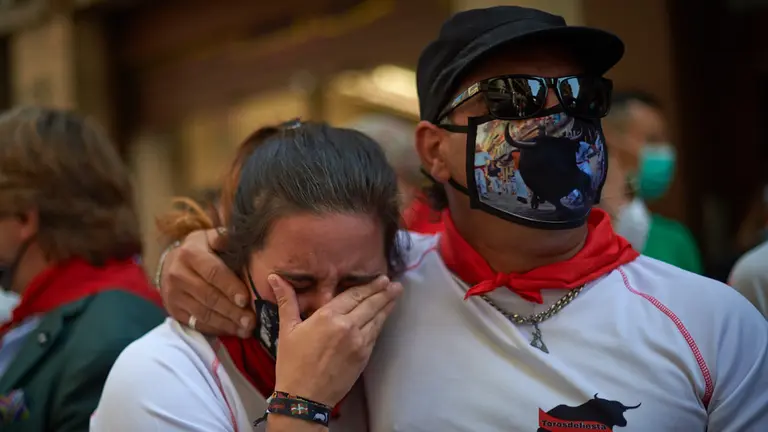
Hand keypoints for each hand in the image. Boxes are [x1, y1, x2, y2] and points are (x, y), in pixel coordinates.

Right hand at [160, 229, 255, 336]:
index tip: (246, 299)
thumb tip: (240, 237)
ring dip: (227, 323)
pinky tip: (232, 330)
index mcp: (190, 254)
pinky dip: (216, 329)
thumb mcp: (210, 237)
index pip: (213, 272)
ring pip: (203, 313)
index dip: (230, 287)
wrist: (170, 262)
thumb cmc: (201, 249)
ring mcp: (173, 295)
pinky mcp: (173, 310)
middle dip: (232, 311)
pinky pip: (196, 323)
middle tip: (251, 321)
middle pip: (209, 296)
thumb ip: (225, 239)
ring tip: (246, 329)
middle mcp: (178, 274)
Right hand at [271, 274, 402, 406]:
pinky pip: (375, 335)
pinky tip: (384, 317)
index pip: (353, 295)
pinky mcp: (364, 357)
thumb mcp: (286, 329)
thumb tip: (275, 278)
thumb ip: (287, 301)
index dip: (369, 286)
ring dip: (387, 305)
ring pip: (377, 319)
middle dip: (384, 292)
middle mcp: (347, 326)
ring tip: (397, 294)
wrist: (304, 398)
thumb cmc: (292, 363)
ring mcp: (359, 342)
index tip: (381, 278)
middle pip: (370, 304)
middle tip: (395, 283)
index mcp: (328, 316)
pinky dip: (381, 323)